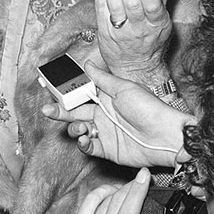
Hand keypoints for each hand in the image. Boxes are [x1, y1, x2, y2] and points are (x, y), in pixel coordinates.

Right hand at [42, 62, 191, 168]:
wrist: (165, 136)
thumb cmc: (149, 109)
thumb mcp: (124, 88)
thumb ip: (102, 79)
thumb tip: (88, 64)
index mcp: (106, 97)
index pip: (81, 94)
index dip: (66, 93)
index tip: (52, 90)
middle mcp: (103, 114)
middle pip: (75, 112)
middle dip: (60, 111)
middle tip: (48, 111)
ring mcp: (104, 132)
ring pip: (79, 129)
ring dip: (73, 127)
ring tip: (79, 126)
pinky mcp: (107, 149)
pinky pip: (88, 146)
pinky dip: (82, 143)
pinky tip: (84, 138)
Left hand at [42, 168, 150, 213]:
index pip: (128, 213)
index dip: (138, 191)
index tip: (146, 177)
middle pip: (118, 201)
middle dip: (133, 186)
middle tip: (144, 181)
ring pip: (105, 199)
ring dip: (120, 190)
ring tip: (131, 189)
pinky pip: (89, 202)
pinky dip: (102, 193)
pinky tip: (111, 193)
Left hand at [96, 0, 171, 81]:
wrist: (136, 67)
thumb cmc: (151, 43)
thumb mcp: (164, 23)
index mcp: (156, 24)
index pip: (152, 4)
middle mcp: (138, 28)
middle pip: (130, 2)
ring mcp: (119, 30)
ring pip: (114, 4)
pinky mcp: (104, 31)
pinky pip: (100, 7)